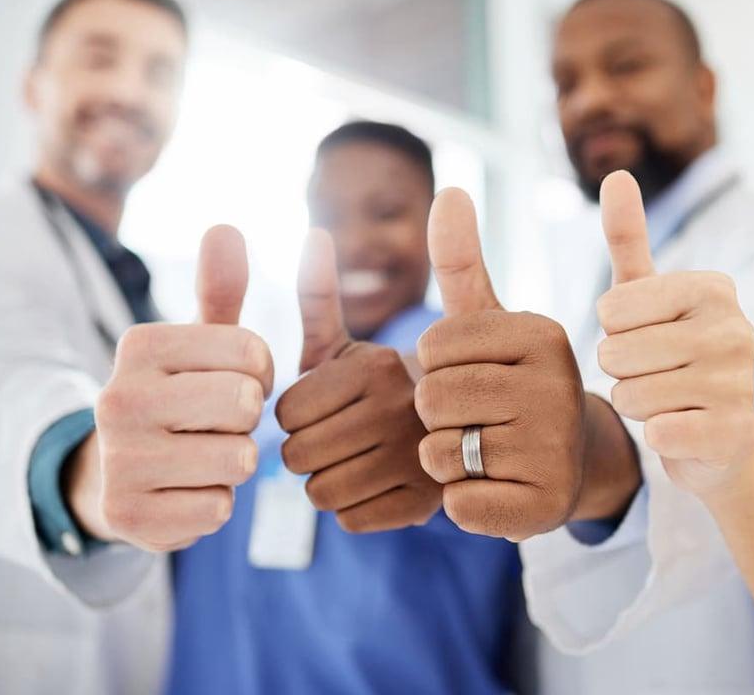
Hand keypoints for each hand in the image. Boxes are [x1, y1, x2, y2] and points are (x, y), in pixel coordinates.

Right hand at [67, 225, 273, 551]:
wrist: (113, 476)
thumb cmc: (176, 398)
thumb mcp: (197, 344)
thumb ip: (220, 289)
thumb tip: (227, 225)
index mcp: (139, 346)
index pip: (253, 352)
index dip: (261, 374)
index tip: (233, 381)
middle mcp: (118, 399)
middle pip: (245, 404)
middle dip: (248, 418)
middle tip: (219, 423)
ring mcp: (119, 462)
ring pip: (238, 460)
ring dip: (235, 463)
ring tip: (202, 455)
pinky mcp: (128, 517)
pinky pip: (218, 510)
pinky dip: (214, 504)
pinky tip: (185, 492)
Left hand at [274, 229, 440, 532]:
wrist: (467, 430)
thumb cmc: (386, 387)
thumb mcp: (353, 342)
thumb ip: (319, 295)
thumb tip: (312, 234)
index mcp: (377, 366)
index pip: (286, 413)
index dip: (296, 414)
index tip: (326, 407)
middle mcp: (401, 411)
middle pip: (297, 456)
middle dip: (307, 450)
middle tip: (338, 438)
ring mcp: (417, 461)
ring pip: (320, 493)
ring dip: (328, 481)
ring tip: (357, 460)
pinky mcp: (425, 506)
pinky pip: (351, 518)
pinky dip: (355, 507)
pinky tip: (378, 485)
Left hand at [414, 189, 585, 540]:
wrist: (569, 465)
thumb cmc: (513, 387)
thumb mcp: (489, 323)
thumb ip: (461, 260)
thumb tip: (450, 190)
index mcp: (541, 334)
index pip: (431, 346)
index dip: (434, 367)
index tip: (475, 374)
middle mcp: (557, 386)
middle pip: (430, 398)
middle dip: (437, 415)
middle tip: (480, 419)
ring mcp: (553, 449)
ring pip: (438, 453)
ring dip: (447, 460)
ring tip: (489, 452)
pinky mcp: (542, 507)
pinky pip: (456, 504)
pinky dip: (463, 501)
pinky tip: (498, 489)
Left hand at [596, 171, 753, 496]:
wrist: (715, 436)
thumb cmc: (669, 356)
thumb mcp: (644, 295)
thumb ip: (627, 238)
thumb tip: (616, 174)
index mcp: (713, 288)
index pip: (611, 310)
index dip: (611, 332)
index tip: (641, 337)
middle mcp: (737, 329)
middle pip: (617, 354)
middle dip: (618, 373)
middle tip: (650, 375)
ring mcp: (743, 382)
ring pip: (632, 396)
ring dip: (635, 405)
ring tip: (665, 401)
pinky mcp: (739, 431)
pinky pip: (660, 434)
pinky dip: (657, 437)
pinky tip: (680, 430)